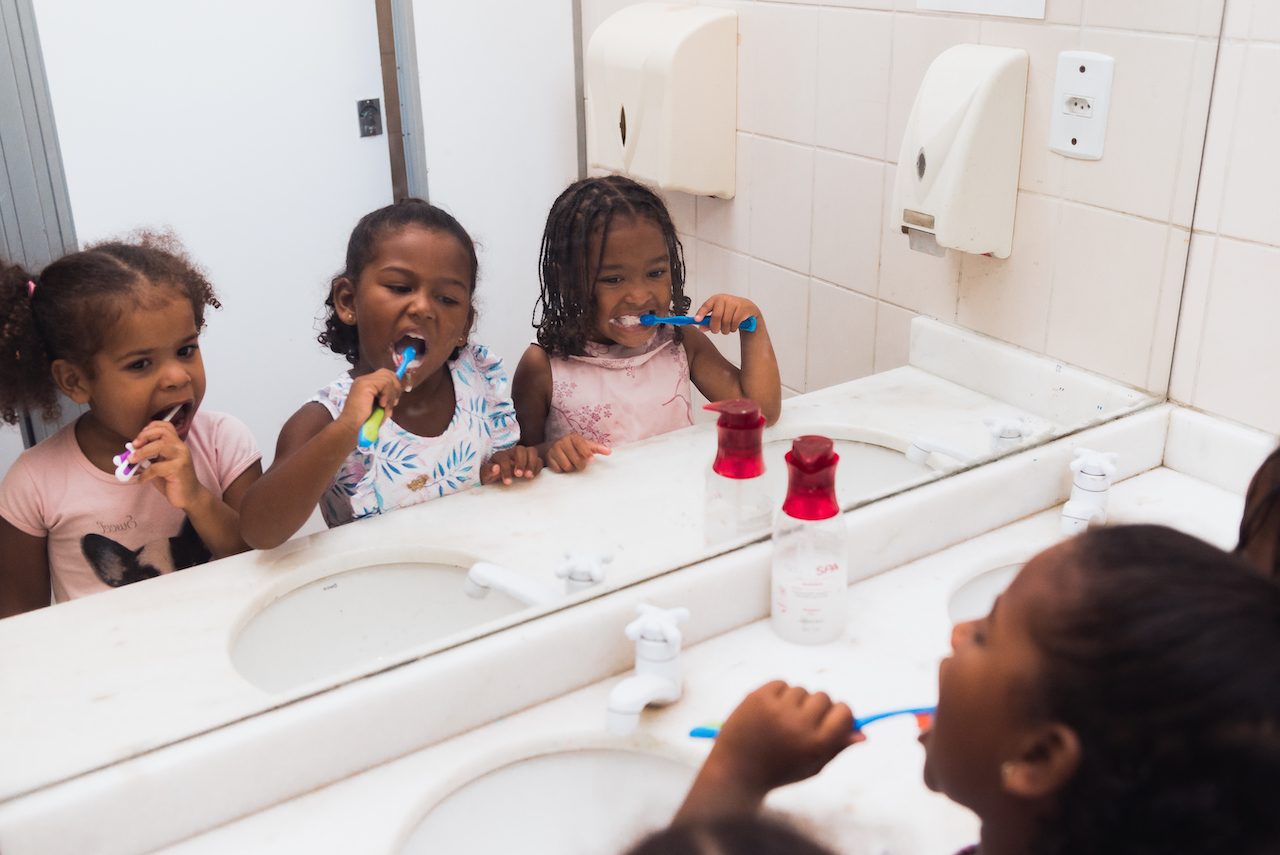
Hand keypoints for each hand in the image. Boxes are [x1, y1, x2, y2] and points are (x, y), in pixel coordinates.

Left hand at [131, 420, 204, 509]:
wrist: (189, 496)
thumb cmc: (173, 480)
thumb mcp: (159, 466)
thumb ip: (147, 459)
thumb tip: (128, 454)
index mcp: (176, 445)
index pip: (166, 426)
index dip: (150, 427)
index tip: (139, 438)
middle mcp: (180, 448)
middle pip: (162, 432)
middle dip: (144, 436)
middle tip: (133, 446)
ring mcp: (181, 457)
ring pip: (160, 446)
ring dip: (142, 452)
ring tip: (131, 460)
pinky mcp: (179, 469)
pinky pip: (157, 468)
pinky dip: (145, 474)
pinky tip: (142, 480)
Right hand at [335, 369, 403, 433]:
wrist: (351, 426)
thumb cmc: (365, 420)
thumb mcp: (379, 406)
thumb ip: (386, 396)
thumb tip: (399, 389)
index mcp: (366, 384)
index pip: (385, 375)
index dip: (394, 385)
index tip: (396, 399)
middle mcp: (364, 380)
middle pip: (388, 374)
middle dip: (396, 389)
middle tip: (393, 403)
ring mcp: (363, 381)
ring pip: (388, 380)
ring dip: (392, 396)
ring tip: (386, 409)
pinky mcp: (365, 384)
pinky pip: (385, 384)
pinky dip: (388, 396)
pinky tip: (382, 405)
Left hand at [482, 445, 543, 484]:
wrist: (496, 481)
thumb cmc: (491, 477)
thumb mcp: (485, 476)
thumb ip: (487, 471)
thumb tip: (496, 467)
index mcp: (499, 456)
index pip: (504, 458)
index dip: (506, 469)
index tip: (508, 482)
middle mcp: (512, 454)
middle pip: (520, 449)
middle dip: (521, 462)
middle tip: (519, 475)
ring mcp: (522, 457)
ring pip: (532, 451)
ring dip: (532, 463)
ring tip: (528, 476)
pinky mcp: (530, 462)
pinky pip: (539, 460)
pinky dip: (537, 467)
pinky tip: (532, 477)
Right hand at [546, 433, 610, 472]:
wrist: (554, 448)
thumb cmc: (575, 448)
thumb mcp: (586, 446)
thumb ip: (598, 448)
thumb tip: (609, 452)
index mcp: (573, 437)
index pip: (580, 443)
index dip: (586, 452)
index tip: (592, 460)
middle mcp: (563, 441)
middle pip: (575, 459)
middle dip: (580, 464)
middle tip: (580, 463)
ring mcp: (554, 449)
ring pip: (567, 465)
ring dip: (571, 468)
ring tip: (571, 463)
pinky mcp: (549, 458)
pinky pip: (559, 469)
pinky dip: (563, 470)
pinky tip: (563, 465)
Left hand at [694, 294, 761, 334]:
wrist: (748, 308)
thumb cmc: (730, 311)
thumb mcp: (718, 314)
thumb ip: (708, 322)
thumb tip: (701, 328)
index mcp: (715, 299)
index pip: (706, 306)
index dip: (701, 313)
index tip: (696, 320)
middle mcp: (724, 299)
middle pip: (716, 316)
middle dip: (715, 328)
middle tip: (715, 331)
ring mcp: (734, 303)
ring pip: (726, 322)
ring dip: (725, 330)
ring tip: (726, 328)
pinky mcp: (742, 309)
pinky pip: (734, 324)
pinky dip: (732, 329)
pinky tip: (733, 326)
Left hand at [709, 681, 859, 793]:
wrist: (735, 771)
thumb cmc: (777, 771)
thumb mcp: (812, 767)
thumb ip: (837, 748)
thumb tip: (862, 734)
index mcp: (816, 744)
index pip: (845, 713)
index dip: (841, 714)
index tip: (834, 718)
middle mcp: (800, 724)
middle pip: (824, 696)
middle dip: (817, 707)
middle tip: (802, 723)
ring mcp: (778, 708)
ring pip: (801, 689)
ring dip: (796, 701)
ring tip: (781, 721)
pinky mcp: (759, 696)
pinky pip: (781, 682)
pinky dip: (778, 693)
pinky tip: (769, 712)